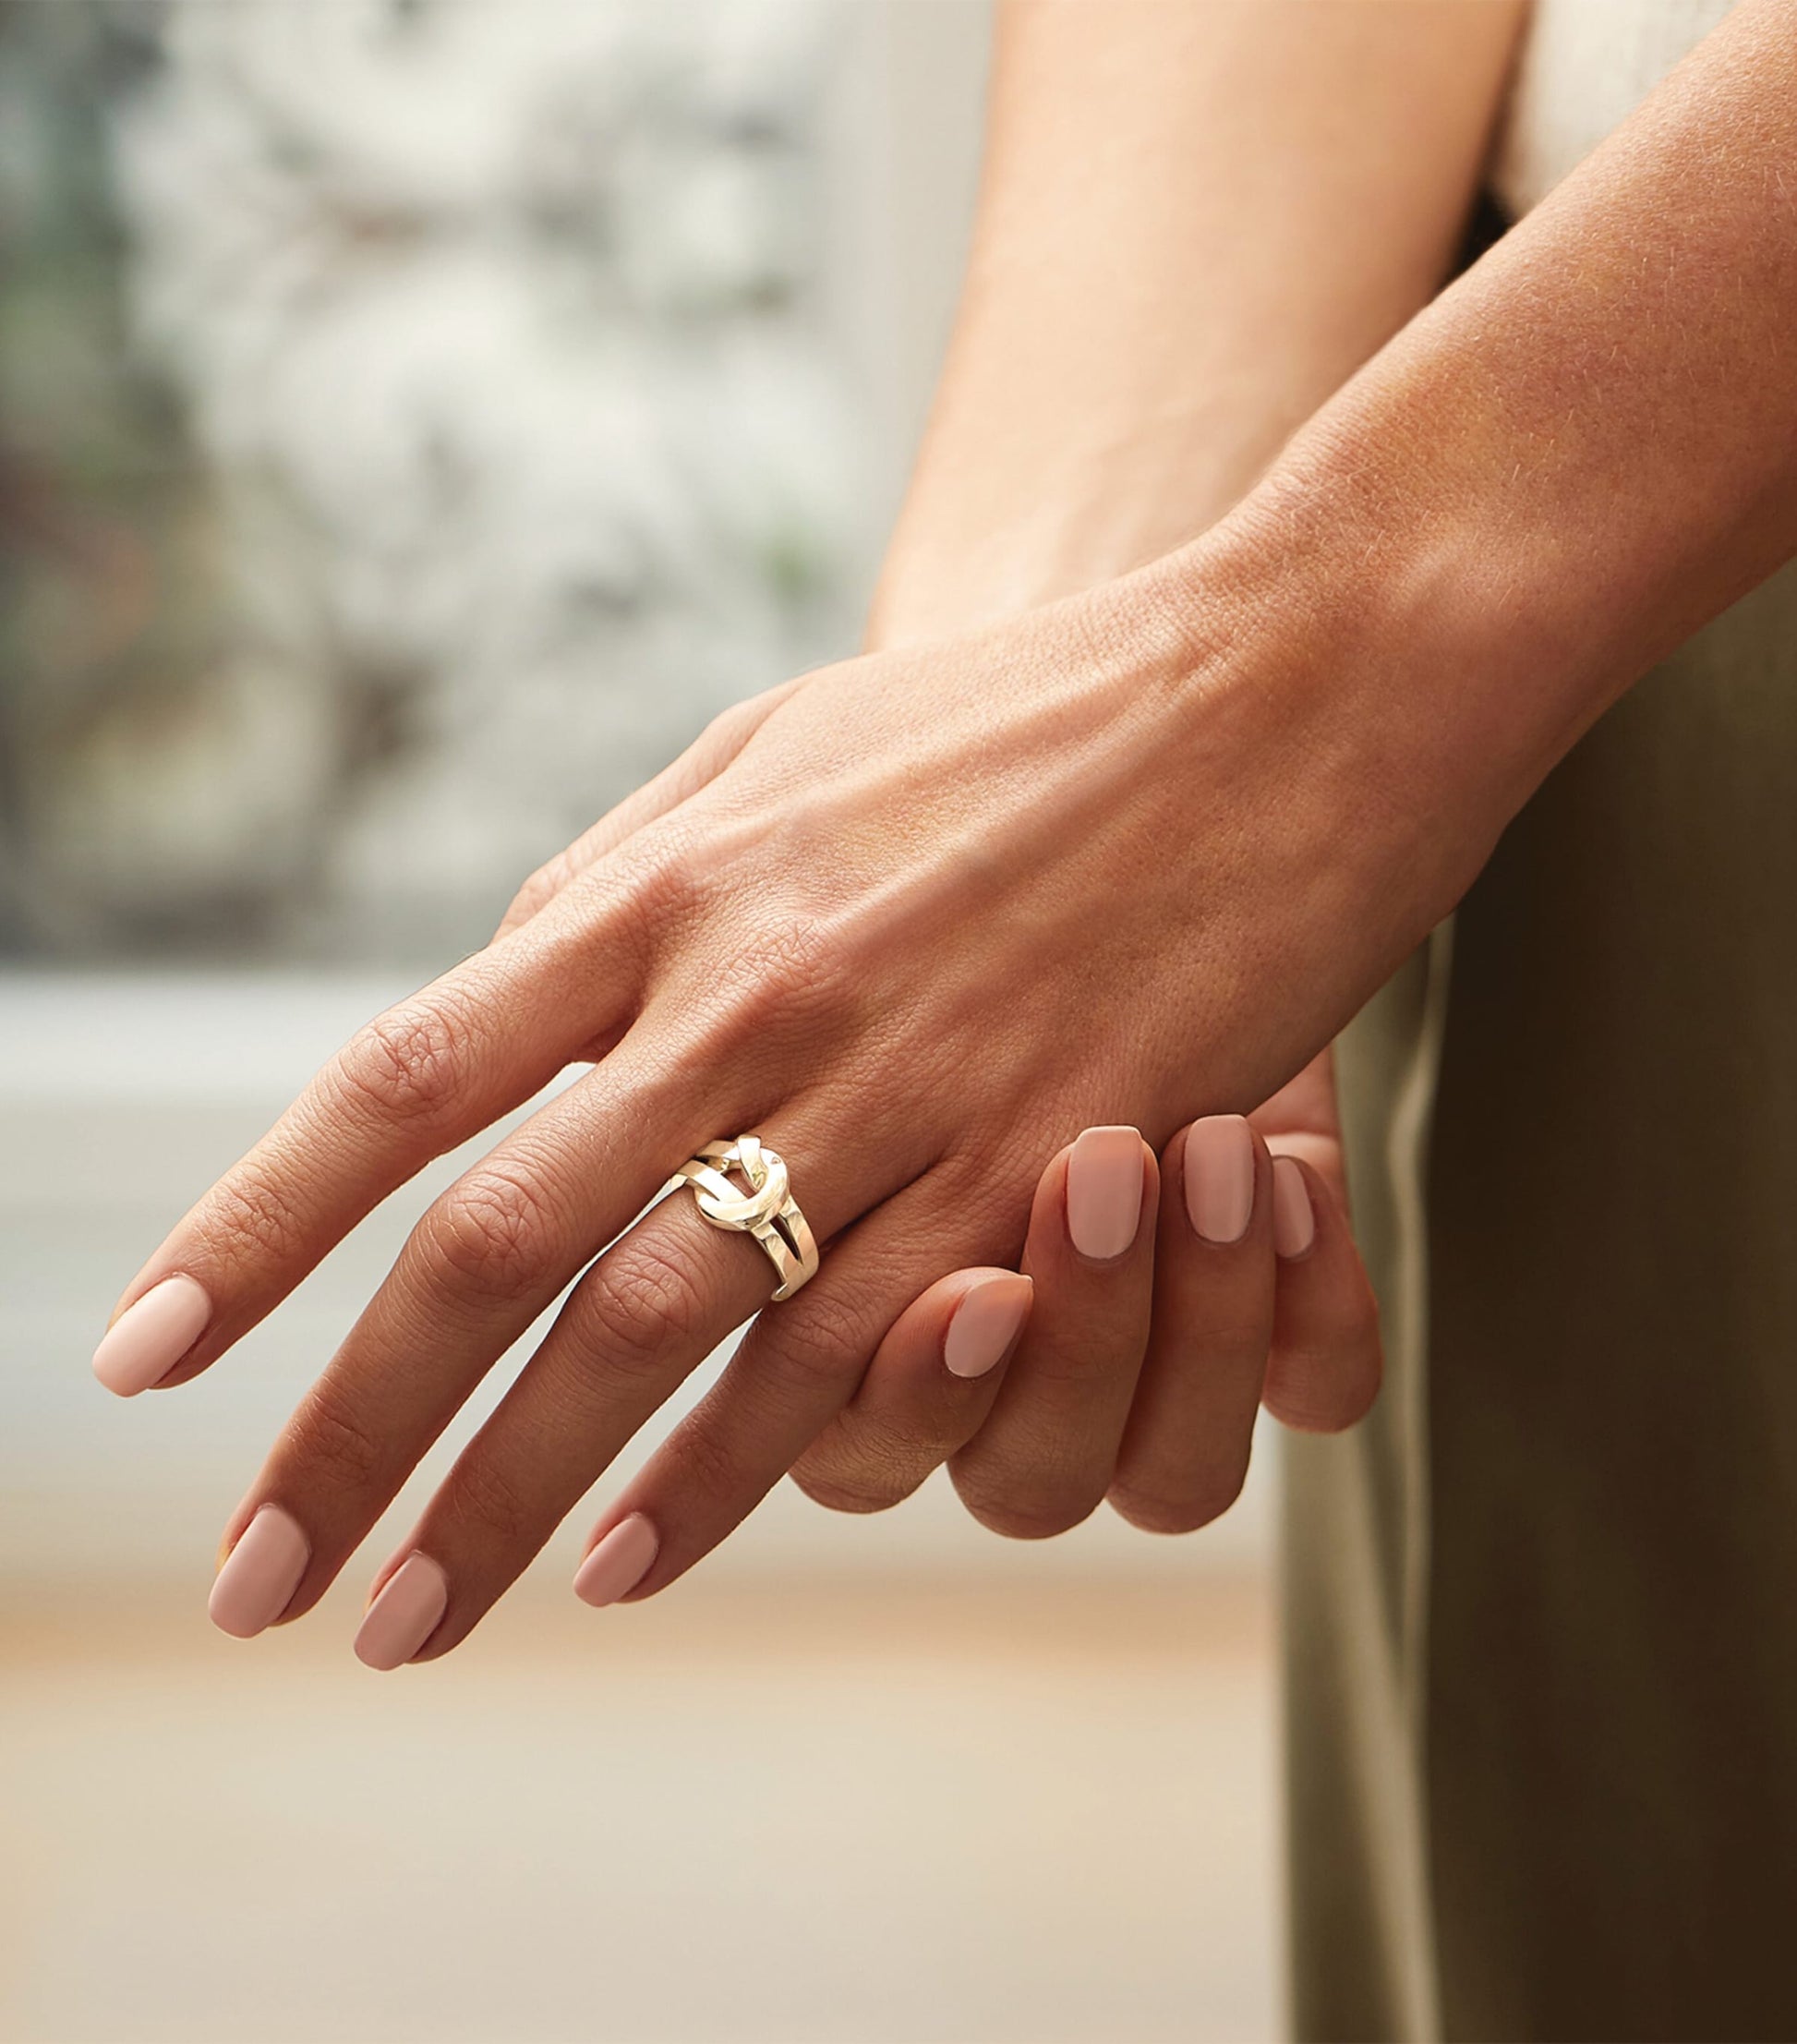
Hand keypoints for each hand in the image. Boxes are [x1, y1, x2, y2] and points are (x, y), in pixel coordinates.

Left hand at [91, 548, 1476, 1666]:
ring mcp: (886, 1088)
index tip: (149, 1357)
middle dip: (350, 1430)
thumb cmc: (1030, 711)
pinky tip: (632, 1565)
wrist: (1288, 684)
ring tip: (406, 1620)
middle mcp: (742, 996)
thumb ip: (629, 865)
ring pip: (643, 1333)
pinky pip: (841, 1356)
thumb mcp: (784, 743)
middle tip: (255, 1575)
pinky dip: (718, 1477)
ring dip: (506, 1496)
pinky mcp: (1028, 1164)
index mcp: (667, 883)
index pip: (402, 1080)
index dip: (256, 1229)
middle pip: (486, 1248)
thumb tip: (502, 968)